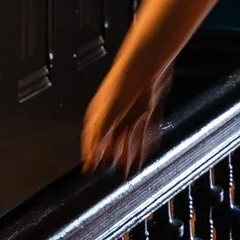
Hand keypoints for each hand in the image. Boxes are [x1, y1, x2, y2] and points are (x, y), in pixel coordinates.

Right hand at [81, 55, 168, 175]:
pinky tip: (148, 151)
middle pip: (114, 140)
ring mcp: (133, 110)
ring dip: (131, 153)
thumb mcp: (107, 114)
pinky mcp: (149, 107)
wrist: (148, 64)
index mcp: (101, 114)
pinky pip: (148, 129)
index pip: (93, 139)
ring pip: (132, 137)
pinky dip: (148, 141)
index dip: (92, 155)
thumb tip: (91, 157)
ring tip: (131, 169)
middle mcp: (117, 113)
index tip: (91, 170)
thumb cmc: (124, 82)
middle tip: (117, 175)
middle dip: (115, 158)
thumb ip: (99, 138)